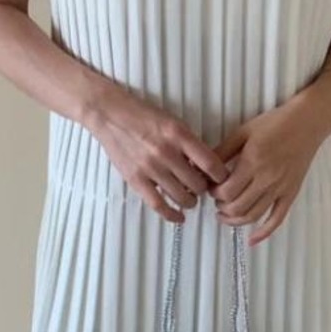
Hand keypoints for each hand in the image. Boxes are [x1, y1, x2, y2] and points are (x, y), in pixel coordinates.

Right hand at [93, 81, 220, 222]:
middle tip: (199, 186)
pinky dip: (173, 215)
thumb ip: (188, 143)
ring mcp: (151, 168)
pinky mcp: (137, 181)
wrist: (110, 114)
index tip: (220, 179)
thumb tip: (205, 167)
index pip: (211, 163)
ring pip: (182, 198)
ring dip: (190, 201)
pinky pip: (160, 206)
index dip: (220, 176)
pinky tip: (180, 217)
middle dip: (202, 188)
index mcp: (178, 134)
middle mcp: (167, 153)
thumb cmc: (143, 115)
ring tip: (189, 197)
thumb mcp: (171, 122)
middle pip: (198, 185)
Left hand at [212, 93, 323, 241]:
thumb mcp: (244, 131)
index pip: (227, 190)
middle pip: (238, 207)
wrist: (307, 123)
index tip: (211, 188)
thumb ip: (224, 151)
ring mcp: (280, 189)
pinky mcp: (290, 195)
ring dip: (235, 221)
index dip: (214, 194)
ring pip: (253, 216)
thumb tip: (204, 167)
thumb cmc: (274, 123)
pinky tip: (251, 240)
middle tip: (217, 201)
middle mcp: (266, 179)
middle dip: (222, 208)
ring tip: (226, 216)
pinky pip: (276, 220)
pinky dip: (263, 233)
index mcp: (253, 162)